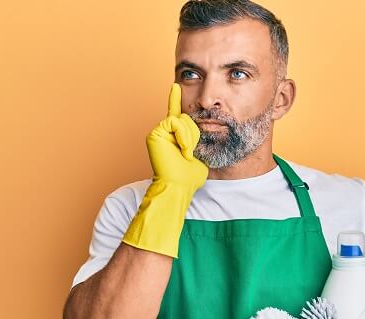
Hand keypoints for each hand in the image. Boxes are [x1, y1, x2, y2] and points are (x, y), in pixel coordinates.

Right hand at [122, 83, 207, 257]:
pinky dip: (183, 136)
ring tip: (186, 153)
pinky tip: (183, 149)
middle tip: (191, 152)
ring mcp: (158, 132)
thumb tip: (210, 128)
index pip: (176, 113)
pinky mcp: (155, 133)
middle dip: (195, 134)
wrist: (179, 187)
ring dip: (190, 137)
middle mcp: (164, 132)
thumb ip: (200, 140)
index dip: (175, 99)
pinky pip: (175, 122)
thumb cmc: (190, 176)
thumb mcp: (200, 153)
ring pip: (183, 120)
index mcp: (174, 136)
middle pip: (188, 118)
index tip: (175, 85)